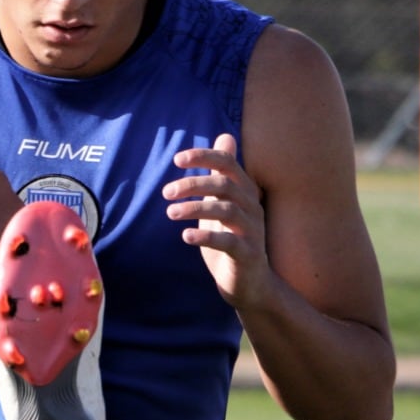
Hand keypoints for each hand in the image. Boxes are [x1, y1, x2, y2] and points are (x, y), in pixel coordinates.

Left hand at [162, 133, 269, 306]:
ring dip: (195, 208)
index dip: (204, 157)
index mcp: (244, 191)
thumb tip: (225, 135)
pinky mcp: (248, 255)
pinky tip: (186, 236)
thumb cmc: (232, 237)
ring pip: (226, 211)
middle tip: (166, 192)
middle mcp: (252, 207)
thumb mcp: (224, 201)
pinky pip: (229, 242)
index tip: (177, 159)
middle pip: (224, 185)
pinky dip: (206, 237)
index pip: (227, 163)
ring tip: (170, 212)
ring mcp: (253, 231)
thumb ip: (221, 173)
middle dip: (192, 185)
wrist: (250, 283)